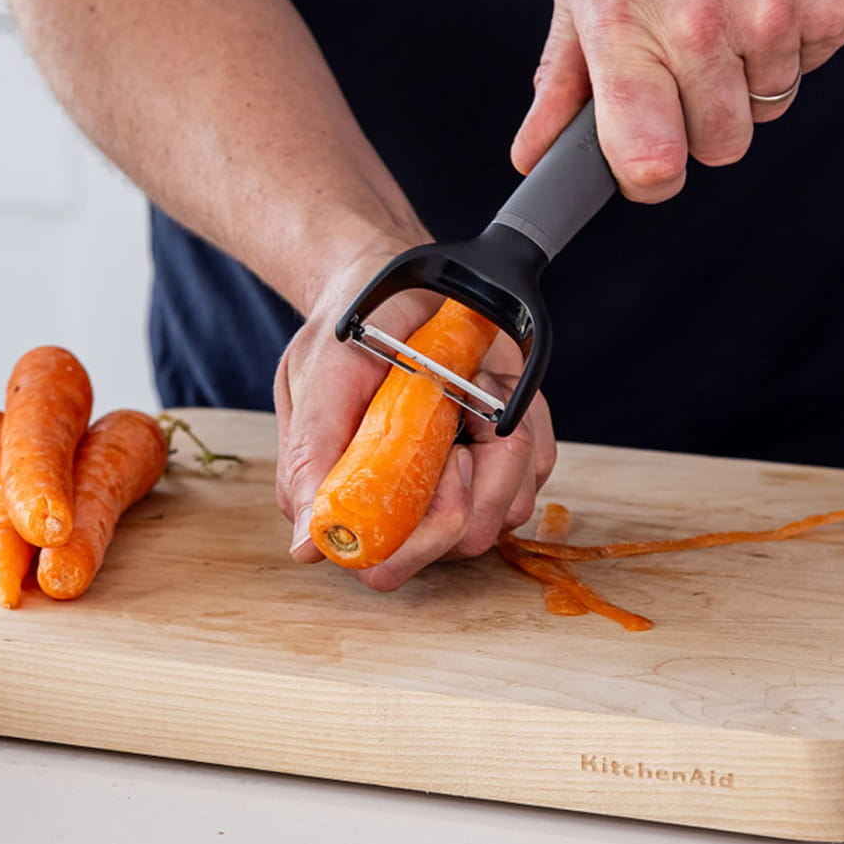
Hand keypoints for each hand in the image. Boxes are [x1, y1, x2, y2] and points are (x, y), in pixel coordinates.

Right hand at [273, 252, 555, 591]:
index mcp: (355, 494)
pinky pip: (538, 469)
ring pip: (506, 512)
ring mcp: (466, 479)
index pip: (386, 564)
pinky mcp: (511, 454)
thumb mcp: (318, 377)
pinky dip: (524, 425)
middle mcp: (412, 499)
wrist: (397, 279)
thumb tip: (306, 548)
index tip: (429, 475)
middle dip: (466, 491)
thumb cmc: (348, 330)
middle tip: (454, 431)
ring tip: (467, 393)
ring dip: (498, 448)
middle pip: (456, 546)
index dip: (414, 541)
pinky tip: (490, 389)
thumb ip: (311, 458)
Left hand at [511, 0, 843, 201]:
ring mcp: (776, 16)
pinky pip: (811, 67)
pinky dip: (793, 43)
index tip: (646, 167)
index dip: (647, 178)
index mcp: (627, 27)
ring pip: (767, 109)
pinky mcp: (837, 4)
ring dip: (749, 78)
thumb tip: (532, 155)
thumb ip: (559, 79)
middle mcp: (703, 26)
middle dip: (702, 121)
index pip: (646, 155)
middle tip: (689, 62)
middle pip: (717, 148)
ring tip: (730, 8)